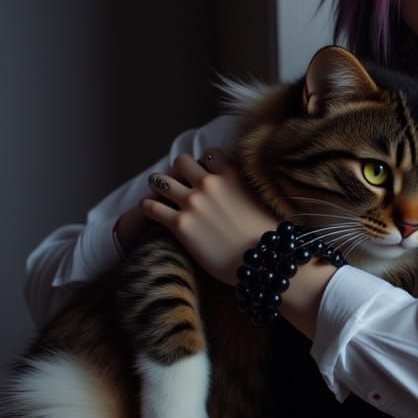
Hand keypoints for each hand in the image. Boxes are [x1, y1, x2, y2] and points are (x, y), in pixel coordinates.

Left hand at [141, 150, 275, 284]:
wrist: (262, 262)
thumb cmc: (269, 236)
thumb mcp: (264, 201)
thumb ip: (249, 188)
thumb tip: (248, 188)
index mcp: (232, 176)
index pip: (210, 155)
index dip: (205, 164)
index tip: (204, 173)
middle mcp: (209, 185)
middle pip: (182, 161)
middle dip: (179, 170)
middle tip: (178, 180)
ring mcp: (193, 204)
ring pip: (160, 180)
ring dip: (158, 184)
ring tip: (157, 190)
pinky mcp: (180, 225)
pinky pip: (152, 207)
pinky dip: (148, 206)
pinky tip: (150, 209)